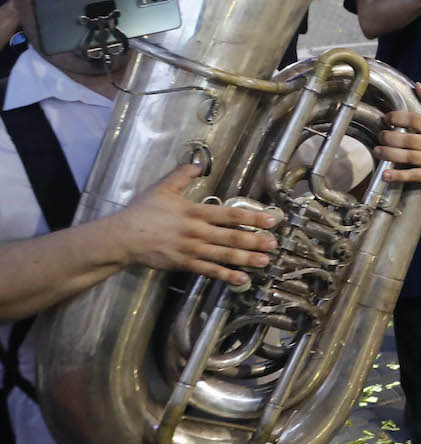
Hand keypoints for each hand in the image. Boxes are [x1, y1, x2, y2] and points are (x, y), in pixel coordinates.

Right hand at [113, 164, 279, 287]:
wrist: (122, 237)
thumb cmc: (143, 211)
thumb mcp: (162, 188)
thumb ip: (182, 175)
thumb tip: (198, 163)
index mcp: (195, 212)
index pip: (230, 215)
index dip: (252, 217)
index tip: (271, 220)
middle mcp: (197, 232)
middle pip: (231, 237)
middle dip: (255, 241)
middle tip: (275, 244)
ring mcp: (191, 250)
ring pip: (223, 255)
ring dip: (246, 259)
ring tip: (265, 261)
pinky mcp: (184, 264)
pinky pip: (208, 271)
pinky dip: (226, 275)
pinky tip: (241, 279)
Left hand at [376, 84, 420, 184]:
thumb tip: (418, 85)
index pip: (416, 120)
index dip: (398, 117)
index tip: (386, 118)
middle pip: (409, 140)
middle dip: (390, 137)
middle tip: (379, 135)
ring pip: (409, 157)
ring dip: (390, 154)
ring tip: (377, 151)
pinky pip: (414, 175)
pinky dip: (399, 176)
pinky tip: (385, 174)